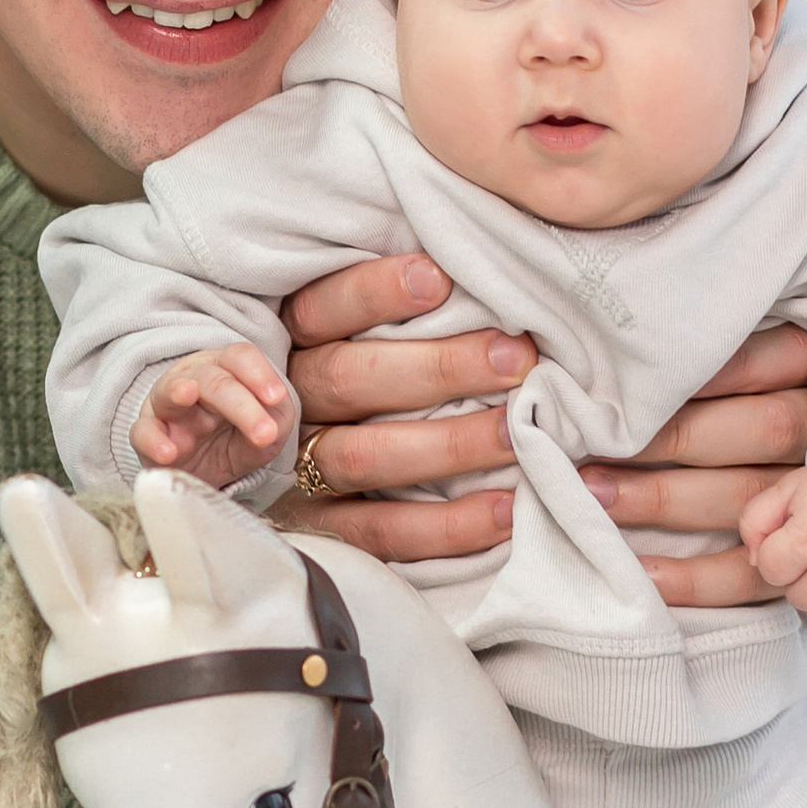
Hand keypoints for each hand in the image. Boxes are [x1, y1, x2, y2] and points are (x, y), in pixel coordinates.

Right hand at [133, 342, 294, 487]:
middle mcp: (193, 380)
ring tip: (187, 394)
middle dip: (240, 404)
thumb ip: (277, 418)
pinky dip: (152, 440)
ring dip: (177, 391)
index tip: (276, 398)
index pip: (240, 357)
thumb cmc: (238, 436)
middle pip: (212, 378)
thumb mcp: (270, 426)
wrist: (208, 471)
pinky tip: (169, 453)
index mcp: (225, 370)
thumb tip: (273, 420)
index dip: (259, 373)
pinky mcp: (147, 436)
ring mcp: (166, 407)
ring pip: (169, 391)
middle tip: (265, 433)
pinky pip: (141, 432)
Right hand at [277, 255, 529, 561]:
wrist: (295, 487)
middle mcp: (289, 403)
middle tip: (514, 358)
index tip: (439, 279)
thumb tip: (485, 274)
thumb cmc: (372, 380)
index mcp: (293, 343)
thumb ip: (410, 308)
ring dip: (450, 444)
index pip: (320, 308)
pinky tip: (507, 507)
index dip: (372, 292)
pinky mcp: (324, 531)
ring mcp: (301, 471)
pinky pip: (383, 533)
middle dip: (438, 368)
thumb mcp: (364, 334)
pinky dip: (447, 525)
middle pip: (348, 379)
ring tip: (517, 432)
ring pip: (364, 455)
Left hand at [577, 326, 806, 608]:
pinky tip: (641, 573)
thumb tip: (619, 346)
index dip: (693, 372)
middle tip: (591, 444)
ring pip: (744, 500)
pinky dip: (694, 579)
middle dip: (669, 438)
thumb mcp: (768, 352)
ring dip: (662, 500)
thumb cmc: (774, 398)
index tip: (622, 379)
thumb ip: (716, 342)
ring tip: (595, 498)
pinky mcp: (800, 555)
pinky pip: (750, 576)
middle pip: (757, 430)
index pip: (758, 364)